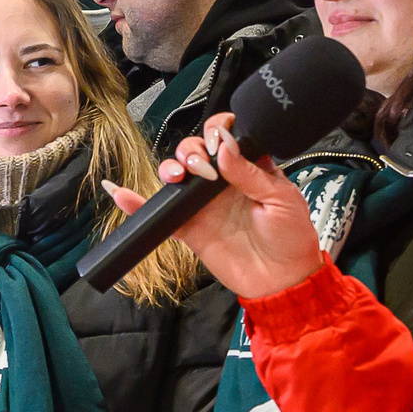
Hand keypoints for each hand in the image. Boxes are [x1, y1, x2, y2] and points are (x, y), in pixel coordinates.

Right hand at [108, 111, 324, 300]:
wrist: (282, 280)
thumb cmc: (291, 237)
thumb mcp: (281, 198)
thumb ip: (250, 172)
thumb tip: (224, 146)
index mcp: (248, 167)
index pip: (225, 136)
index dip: (216, 131)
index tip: (217, 143)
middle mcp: (223, 181)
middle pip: (194, 151)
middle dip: (191, 151)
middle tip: (203, 170)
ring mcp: (203, 204)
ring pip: (176, 175)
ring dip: (169, 168)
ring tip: (177, 178)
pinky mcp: (189, 228)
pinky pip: (161, 213)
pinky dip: (138, 204)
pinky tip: (121, 194)